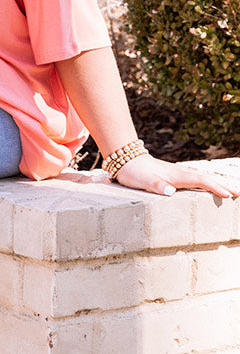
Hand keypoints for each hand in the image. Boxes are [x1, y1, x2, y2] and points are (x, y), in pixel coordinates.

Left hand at [114, 154, 239, 197]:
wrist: (124, 158)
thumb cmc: (134, 171)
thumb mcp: (144, 180)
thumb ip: (157, 185)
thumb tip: (170, 192)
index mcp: (176, 176)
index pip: (200, 181)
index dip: (214, 188)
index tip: (228, 194)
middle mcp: (178, 174)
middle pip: (205, 179)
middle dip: (222, 185)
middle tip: (238, 193)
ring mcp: (175, 175)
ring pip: (200, 180)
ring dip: (215, 185)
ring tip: (229, 191)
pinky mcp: (170, 177)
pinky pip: (192, 181)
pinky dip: (204, 185)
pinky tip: (205, 189)